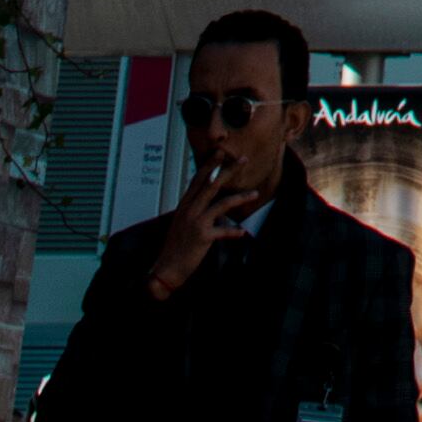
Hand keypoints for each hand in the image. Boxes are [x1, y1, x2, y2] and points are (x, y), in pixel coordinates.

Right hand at [143, 153, 261, 301]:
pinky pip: (224, 231)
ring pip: (222, 204)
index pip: (198, 180)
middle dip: (229, 170)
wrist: (166, 269)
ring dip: (241, 198)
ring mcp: (196, 222)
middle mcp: (190, 210)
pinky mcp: (203, 237)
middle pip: (212, 185)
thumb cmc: (174, 247)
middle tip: (244, 159)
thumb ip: (192, 209)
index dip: (210, 165)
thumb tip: (204, 198)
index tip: (220, 152)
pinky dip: (234, 232)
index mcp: (184, 205)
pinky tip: (243, 232)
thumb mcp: (180, 222)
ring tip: (255, 194)